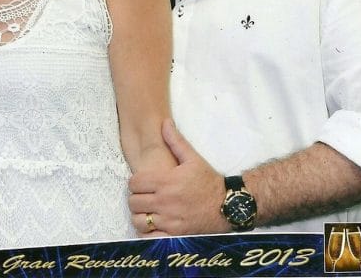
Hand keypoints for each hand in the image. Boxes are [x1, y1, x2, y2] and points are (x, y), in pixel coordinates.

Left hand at [129, 118, 228, 235]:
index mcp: (166, 181)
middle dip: (136, 198)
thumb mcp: (193, 158)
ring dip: (140, 216)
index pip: (134, 183)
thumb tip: (164, 122)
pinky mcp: (174, 236)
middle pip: (133, 202)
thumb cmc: (209, 181)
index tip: (142, 183)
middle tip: (144, 197)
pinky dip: (147, 234)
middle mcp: (165, 202)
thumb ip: (175, 141)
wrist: (228, 206)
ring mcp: (169, 221)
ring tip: (148, 211)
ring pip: (138, 221)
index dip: (135, 182)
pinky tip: (154, 226)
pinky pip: (149, 238)